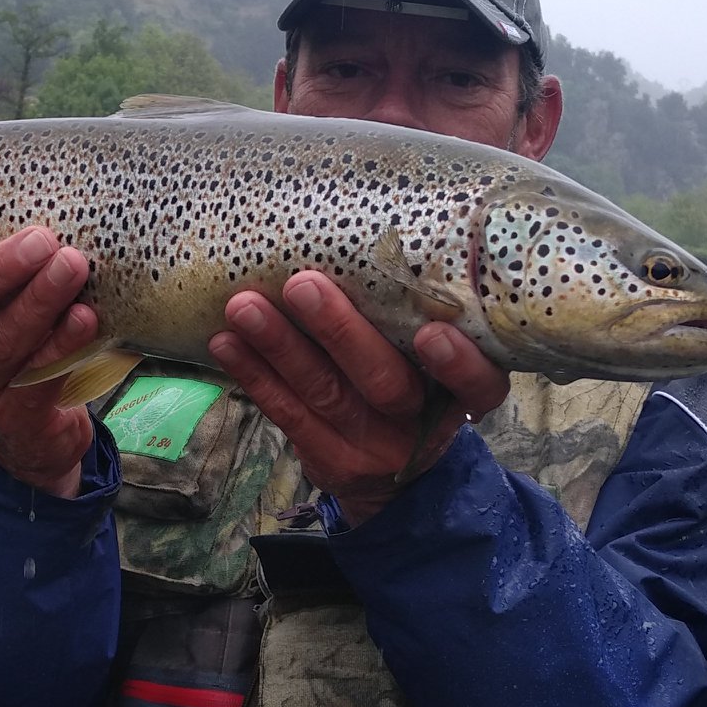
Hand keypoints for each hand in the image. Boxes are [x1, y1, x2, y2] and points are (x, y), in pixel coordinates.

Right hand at [0, 229, 97, 498]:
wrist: (43, 421)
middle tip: (40, 239)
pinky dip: (64, 342)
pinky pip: (38, 376)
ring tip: (73, 265)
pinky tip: (85, 315)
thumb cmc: (21, 330)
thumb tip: (20, 179)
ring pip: (0, 341)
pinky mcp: (15, 415)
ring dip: (39, 299)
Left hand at [207, 271, 510, 526]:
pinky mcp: (329, 459)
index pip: (479, 386)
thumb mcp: (438, 364)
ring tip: (244, 306)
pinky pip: (287, 414)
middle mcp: (419, 422)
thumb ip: (417, 314)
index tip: (434, 332)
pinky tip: (226, 342)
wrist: (400, 482)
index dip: (460, 365)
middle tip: (302, 284)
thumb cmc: (418, 387)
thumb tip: (368, 224)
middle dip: (340, 332)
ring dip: (280, 345)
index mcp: (460, 394)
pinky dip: (254, 375)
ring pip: (324, 392)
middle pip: (385, 381)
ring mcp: (372, 446)